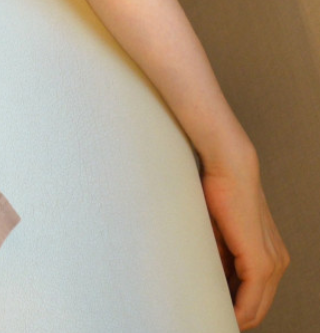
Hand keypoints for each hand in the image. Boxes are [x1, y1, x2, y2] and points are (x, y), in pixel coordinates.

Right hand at [201, 146, 288, 328]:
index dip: (233, 309)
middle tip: (208, 321)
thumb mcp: (216, 234)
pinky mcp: (261, 262)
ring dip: (233, 317)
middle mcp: (278, 263)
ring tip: (208, 319)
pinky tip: (220, 315)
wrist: (229, 169)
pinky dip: (236, 312)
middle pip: (257, 308)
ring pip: (255, 308)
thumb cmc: (218, 193)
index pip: (254, 297)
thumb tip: (208, 282)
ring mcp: (272, 264)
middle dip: (233, 318)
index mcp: (268, 256)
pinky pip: (251, 300)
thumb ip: (218, 258)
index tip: (211, 313)